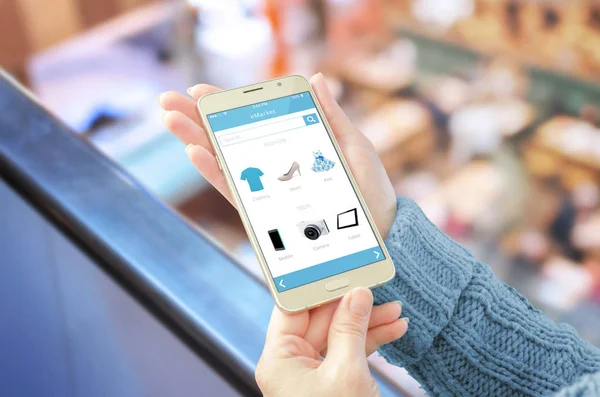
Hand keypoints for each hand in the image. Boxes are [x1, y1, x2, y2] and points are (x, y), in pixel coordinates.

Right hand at [159, 73, 396, 237]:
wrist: (379, 228)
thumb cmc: (367, 187)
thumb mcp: (351, 144)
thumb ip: (329, 115)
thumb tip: (315, 79)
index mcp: (289, 147)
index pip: (249, 123)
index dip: (224, 107)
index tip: (200, 90)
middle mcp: (272, 168)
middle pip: (226, 141)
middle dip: (195, 120)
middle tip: (167, 100)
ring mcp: (267, 191)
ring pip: (223, 163)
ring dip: (194, 140)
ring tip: (171, 119)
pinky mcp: (268, 214)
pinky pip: (236, 192)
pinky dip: (214, 172)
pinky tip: (195, 153)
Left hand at [255, 288, 407, 396]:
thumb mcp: (346, 372)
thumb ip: (350, 328)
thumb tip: (356, 294)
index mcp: (279, 359)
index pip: (292, 308)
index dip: (315, 287)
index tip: (338, 269)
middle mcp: (291, 363)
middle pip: (321, 319)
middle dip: (352, 304)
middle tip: (376, 288)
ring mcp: (312, 373)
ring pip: (339, 334)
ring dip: (368, 322)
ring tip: (395, 310)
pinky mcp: (332, 382)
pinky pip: (349, 351)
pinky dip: (371, 340)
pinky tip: (393, 328)